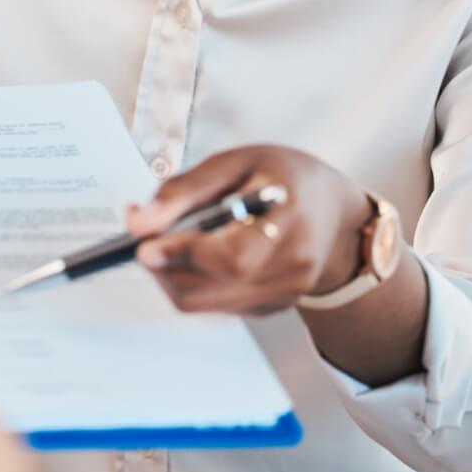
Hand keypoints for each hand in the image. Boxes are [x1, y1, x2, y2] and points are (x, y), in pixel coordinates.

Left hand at [125, 146, 373, 316]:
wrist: (333, 209)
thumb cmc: (282, 175)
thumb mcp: (236, 161)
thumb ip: (185, 190)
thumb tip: (138, 222)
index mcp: (290, 218)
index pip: (231, 256)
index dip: (182, 253)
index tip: (141, 245)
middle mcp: (293, 266)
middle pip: (212, 288)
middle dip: (166, 268)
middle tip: (143, 239)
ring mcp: (285, 294)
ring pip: (205, 304)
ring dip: (172, 277)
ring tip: (165, 243)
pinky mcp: (273, 309)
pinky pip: (216, 306)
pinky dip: (192, 284)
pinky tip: (194, 255)